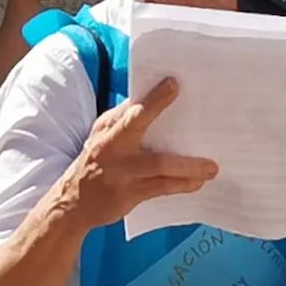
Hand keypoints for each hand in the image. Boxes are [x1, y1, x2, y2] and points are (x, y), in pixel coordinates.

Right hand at [57, 78, 218, 229]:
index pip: (130, 107)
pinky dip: (181, 184)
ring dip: (188, 165)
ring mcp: (120, 171)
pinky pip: (161, 187)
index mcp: (108, 128)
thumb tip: (152, 101)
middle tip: (191, 110)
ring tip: (211, 167)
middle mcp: (112, 145)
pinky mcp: (128, 194)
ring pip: (158, 164)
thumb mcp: (103, 136)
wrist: (73, 202)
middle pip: (137, 126)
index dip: (152, 96)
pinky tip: (197, 182)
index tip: (174, 83)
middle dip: (160, 112)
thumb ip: (125, 121)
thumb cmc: (98, 161)